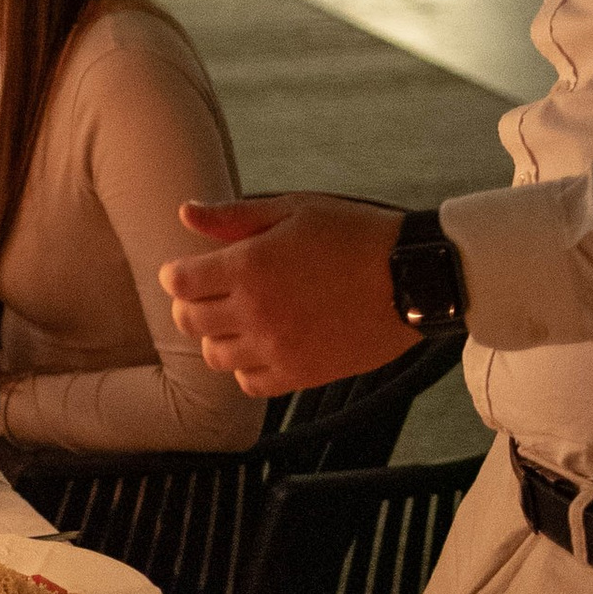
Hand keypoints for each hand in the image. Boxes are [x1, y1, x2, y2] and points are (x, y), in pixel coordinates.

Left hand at [160, 195, 410, 394]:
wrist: (414, 276)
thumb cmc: (356, 235)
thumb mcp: (294, 210)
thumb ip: (234, 216)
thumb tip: (184, 215)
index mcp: (248, 266)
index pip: (178, 282)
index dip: (178, 274)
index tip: (191, 270)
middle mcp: (254, 311)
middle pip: (189, 321)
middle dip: (192, 304)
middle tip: (213, 294)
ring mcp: (276, 347)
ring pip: (214, 356)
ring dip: (218, 337)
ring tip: (241, 320)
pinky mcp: (301, 374)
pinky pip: (249, 384)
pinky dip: (247, 368)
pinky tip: (263, 347)